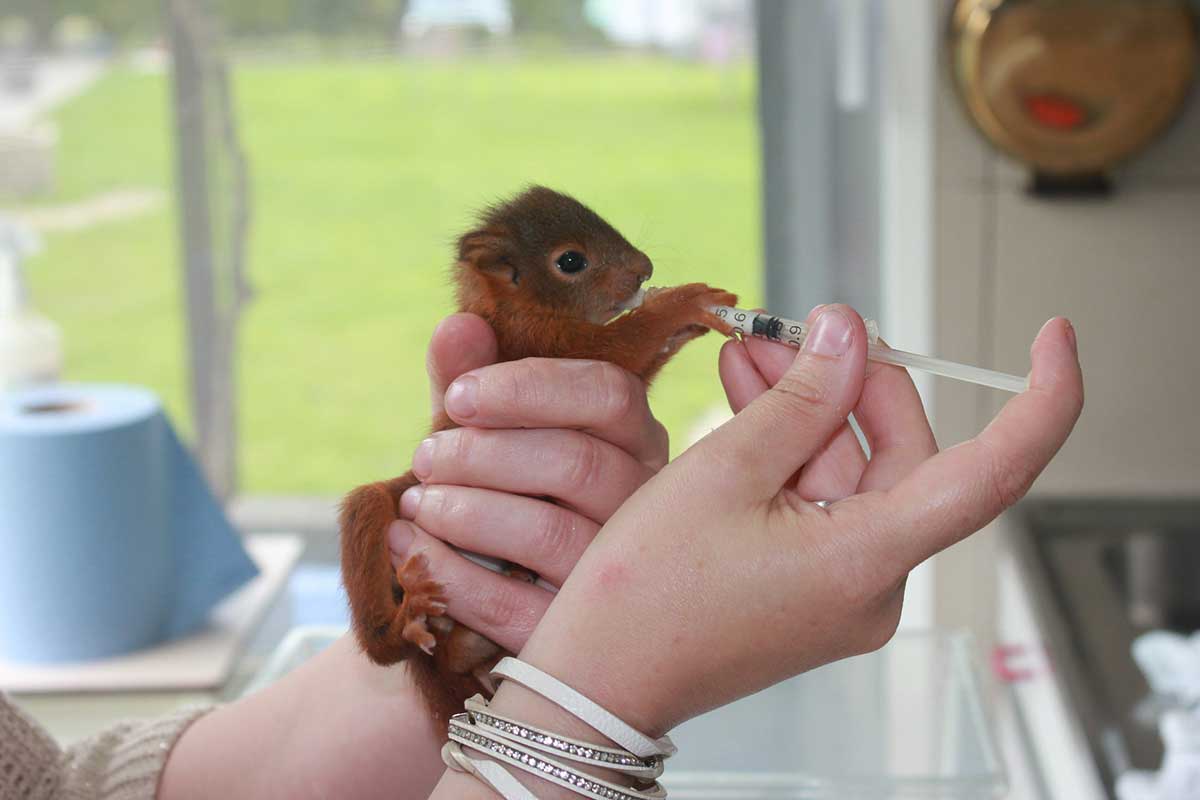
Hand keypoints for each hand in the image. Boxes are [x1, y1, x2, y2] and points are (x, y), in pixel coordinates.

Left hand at [388, 312, 670, 654]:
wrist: (491, 604)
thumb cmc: (499, 497)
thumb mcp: (483, 434)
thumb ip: (470, 381)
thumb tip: (458, 325)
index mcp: (635, 440)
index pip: (608, 394)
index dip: (527, 388)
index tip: (456, 398)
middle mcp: (644, 505)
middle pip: (577, 461)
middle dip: (483, 453)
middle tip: (424, 457)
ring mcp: (621, 576)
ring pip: (550, 532)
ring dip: (466, 511)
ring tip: (417, 502)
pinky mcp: (581, 639)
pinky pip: (517, 609)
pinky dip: (452, 574)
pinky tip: (409, 548)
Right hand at [491, 304, 1082, 737]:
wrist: (597, 678)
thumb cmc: (645, 593)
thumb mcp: (723, 471)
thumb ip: (800, 397)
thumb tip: (846, 334)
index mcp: (868, 559)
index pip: (993, 473)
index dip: (1039, 401)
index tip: (1053, 339)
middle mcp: (873, 580)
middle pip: (900, 454)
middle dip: (845, 382)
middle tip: (787, 330)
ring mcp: (842, 587)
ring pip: (851, 472)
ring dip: (806, 410)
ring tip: (746, 355)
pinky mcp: (812, 586)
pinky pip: (821, 502)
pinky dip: (790, 452)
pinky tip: (746, 402)